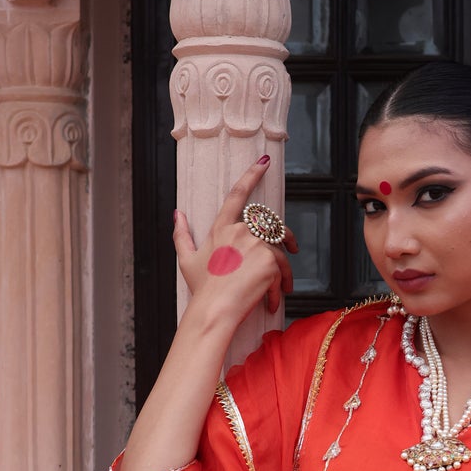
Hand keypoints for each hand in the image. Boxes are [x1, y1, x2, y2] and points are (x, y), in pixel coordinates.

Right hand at [172, 154, 296, 324]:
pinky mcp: (270, 260)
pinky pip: (282, 268)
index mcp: (221, 227)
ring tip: (282, 286)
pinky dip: (280, 285)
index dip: (251, 175)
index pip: (237, 194)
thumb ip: (181, 234)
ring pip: (281, 248)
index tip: (264, 161)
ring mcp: (256, 244)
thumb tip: (176, 214)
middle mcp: (240, 231)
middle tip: (293, 248)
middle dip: (285, 236)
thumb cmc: (201, 287)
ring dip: (284, 268)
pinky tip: (273, 300)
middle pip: (270, 224)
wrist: (215, 309)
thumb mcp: (187, 259)